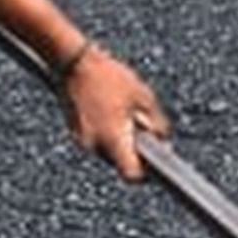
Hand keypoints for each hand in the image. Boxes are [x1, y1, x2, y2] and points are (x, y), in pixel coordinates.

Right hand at [62, 45, 168, 181]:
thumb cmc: (110, 76)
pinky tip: (113, 113)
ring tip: (127, 117)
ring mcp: (82, 140)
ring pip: (108, 152)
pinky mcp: (75, 132)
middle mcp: (95, 144)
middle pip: (120, 163)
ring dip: (120, 142)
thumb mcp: (144, 96)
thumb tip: (164, 140)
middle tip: (144, 131)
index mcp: (114, 139)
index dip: (145, 173)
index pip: (131, 175)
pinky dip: (108, 134)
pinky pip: (97, 141)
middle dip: (134, 152)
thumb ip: (157, 122)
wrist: (73, 62)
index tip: (155, 163)